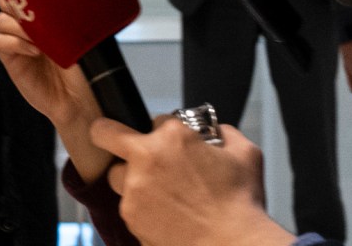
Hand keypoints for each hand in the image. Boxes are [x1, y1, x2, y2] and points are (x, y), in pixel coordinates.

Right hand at [0, 12, 115, 184]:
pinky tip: (34, 51)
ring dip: (16, 24)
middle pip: (6, 1)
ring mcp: (19, 43)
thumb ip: (64, 17)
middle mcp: (29, 27)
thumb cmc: (84, 68)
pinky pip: (0, 42)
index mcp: (45, 15)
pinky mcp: (12, 61)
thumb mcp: (78, 36)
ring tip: (37, 38)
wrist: (80, 100)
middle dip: (15, 1)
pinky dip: (14, 42)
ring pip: (0, 20)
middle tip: (30, 11)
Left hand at [92, 116, 293, 245]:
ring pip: (116, 175)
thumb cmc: (239, 203)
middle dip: (105, 131)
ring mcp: (134, 189)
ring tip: (154, 187)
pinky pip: (127, 204)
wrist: (231, 245)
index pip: (155, 118)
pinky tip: (163, 212)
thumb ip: (226, 134)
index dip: (164, 129)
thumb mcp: (246, 154)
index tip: (170, 139)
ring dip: (129, 176)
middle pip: (106, 134)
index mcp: (173, 137)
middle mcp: (146, 159)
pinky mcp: (131, 217)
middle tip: (107, 134)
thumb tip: (217, 133)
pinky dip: (140, 205)